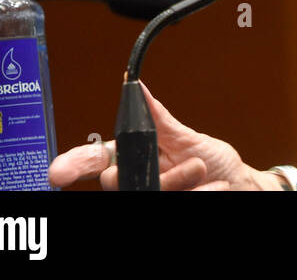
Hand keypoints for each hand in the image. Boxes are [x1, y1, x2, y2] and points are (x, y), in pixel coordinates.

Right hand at [47, 82, 276, 190]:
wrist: (238, 184)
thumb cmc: (212, 162)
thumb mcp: (187, 137)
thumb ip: (160, 120)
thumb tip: (139, 88)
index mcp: (135, 159)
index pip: (96, 162)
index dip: (74, 165)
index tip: (59, 172)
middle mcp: (138, 182)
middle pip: (116, 181)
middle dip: (148, 172)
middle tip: (181, 165)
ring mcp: (153, 196)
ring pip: (151, 190)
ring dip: (182, 180)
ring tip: (202, 171)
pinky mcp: (171, 206)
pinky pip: (179, 199)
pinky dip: (200, 192)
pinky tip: (212, 187)